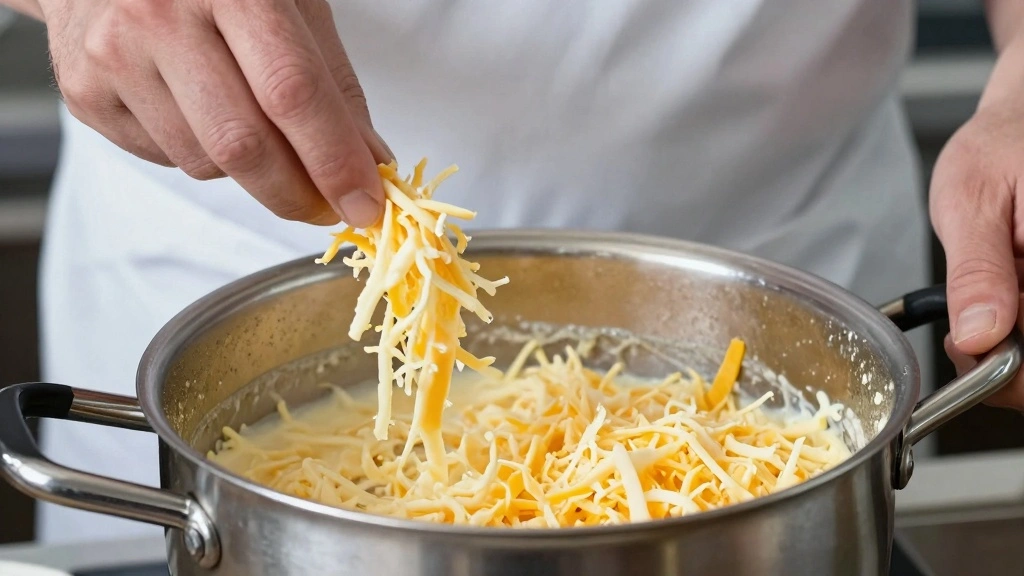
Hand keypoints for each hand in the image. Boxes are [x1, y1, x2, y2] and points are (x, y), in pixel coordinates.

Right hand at [39, 0, 389, 226]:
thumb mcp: (291, 2)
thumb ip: (334, 81)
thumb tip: (368, 162)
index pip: (292, 92)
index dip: (335, 161)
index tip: (366, 205)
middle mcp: (160, 15)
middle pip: (244, 144)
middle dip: (298, 193)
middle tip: (327, 206)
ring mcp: (113, 56)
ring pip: (206, 164)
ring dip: (250, 171)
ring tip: (253, 126)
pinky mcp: (86, 94)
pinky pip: (167, 160)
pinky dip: (203, 157)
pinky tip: (201, 112)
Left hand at [930, 104, 1023, 408]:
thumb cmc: (1004, 146)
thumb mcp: (972, 199)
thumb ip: (977, 271)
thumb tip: (979, 334)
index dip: (1012, 367)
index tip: (968, 347)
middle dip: (1013, 366)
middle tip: (967, 339)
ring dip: (1017, 351)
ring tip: (984, 315)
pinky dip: (1020, 333)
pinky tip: (1002, 312)